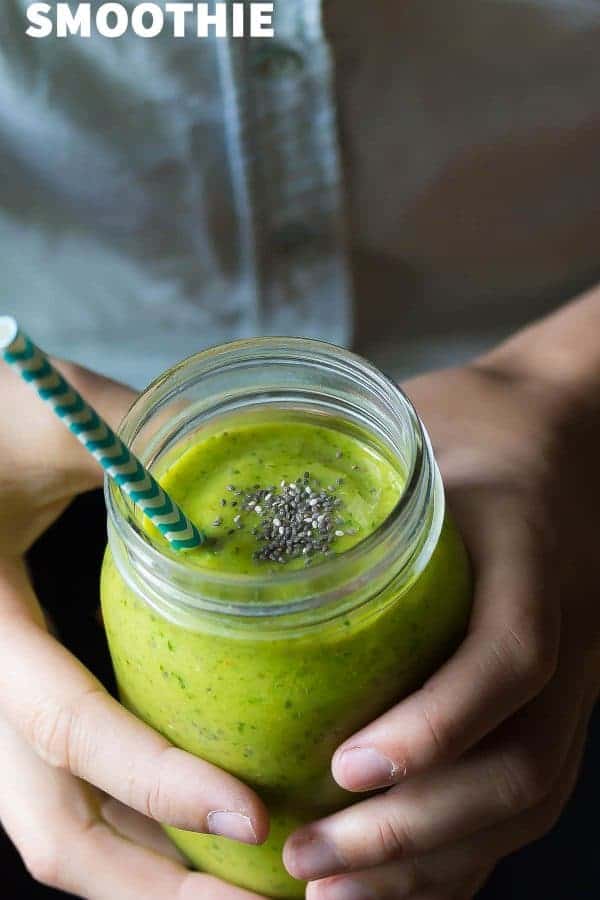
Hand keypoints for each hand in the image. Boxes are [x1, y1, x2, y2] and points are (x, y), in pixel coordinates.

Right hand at [0, 361, 268, 898]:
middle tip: (258, 899)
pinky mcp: (20, 694)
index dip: (156, 780)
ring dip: (148, 869)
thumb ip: (143, 434)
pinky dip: (137, 823)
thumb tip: (262, 447)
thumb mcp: (48, 418)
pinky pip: (70, 788)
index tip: (253, 815)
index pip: (65, 726)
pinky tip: (204, 813)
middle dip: (150, 884)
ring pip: (56, 825)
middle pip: (49, 828)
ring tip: (247, 884)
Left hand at [284, 354, 599, 898]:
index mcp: (528, 554)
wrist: (556, 444)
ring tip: (327, 894)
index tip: (345, 764)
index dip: (437, 721)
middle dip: (413, 830)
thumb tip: (217, 511)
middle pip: (521, 766)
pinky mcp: (548, 707)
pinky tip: (383, 885)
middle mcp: (568, 633)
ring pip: (522, 803)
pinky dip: (453, 858)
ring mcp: (568, 681)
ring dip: (427, 865)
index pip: (510, 654)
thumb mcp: (421, 433)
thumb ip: (344, 472)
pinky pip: (516, 803)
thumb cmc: (473, 435)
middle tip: (308, 857)